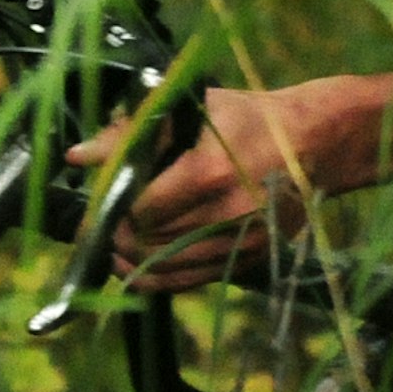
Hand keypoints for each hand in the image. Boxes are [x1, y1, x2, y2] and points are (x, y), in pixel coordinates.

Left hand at [84, 77, 379, 293]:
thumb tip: (77, 157)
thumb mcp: (191, 111)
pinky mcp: (252, 259)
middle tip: (102, 223)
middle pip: (150, 243)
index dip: (112, 210)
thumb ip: (132, 133)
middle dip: (118, 235)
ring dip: (133, 260)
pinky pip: (194, 280)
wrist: (315, 142)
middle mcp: (227, 216)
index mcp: (208, 174)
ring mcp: (242, 243)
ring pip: (168, 269)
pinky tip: (140, 265)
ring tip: (114, 244)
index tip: (99, 201)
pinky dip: (161, 277)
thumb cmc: (247, 118)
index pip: (139, 210)